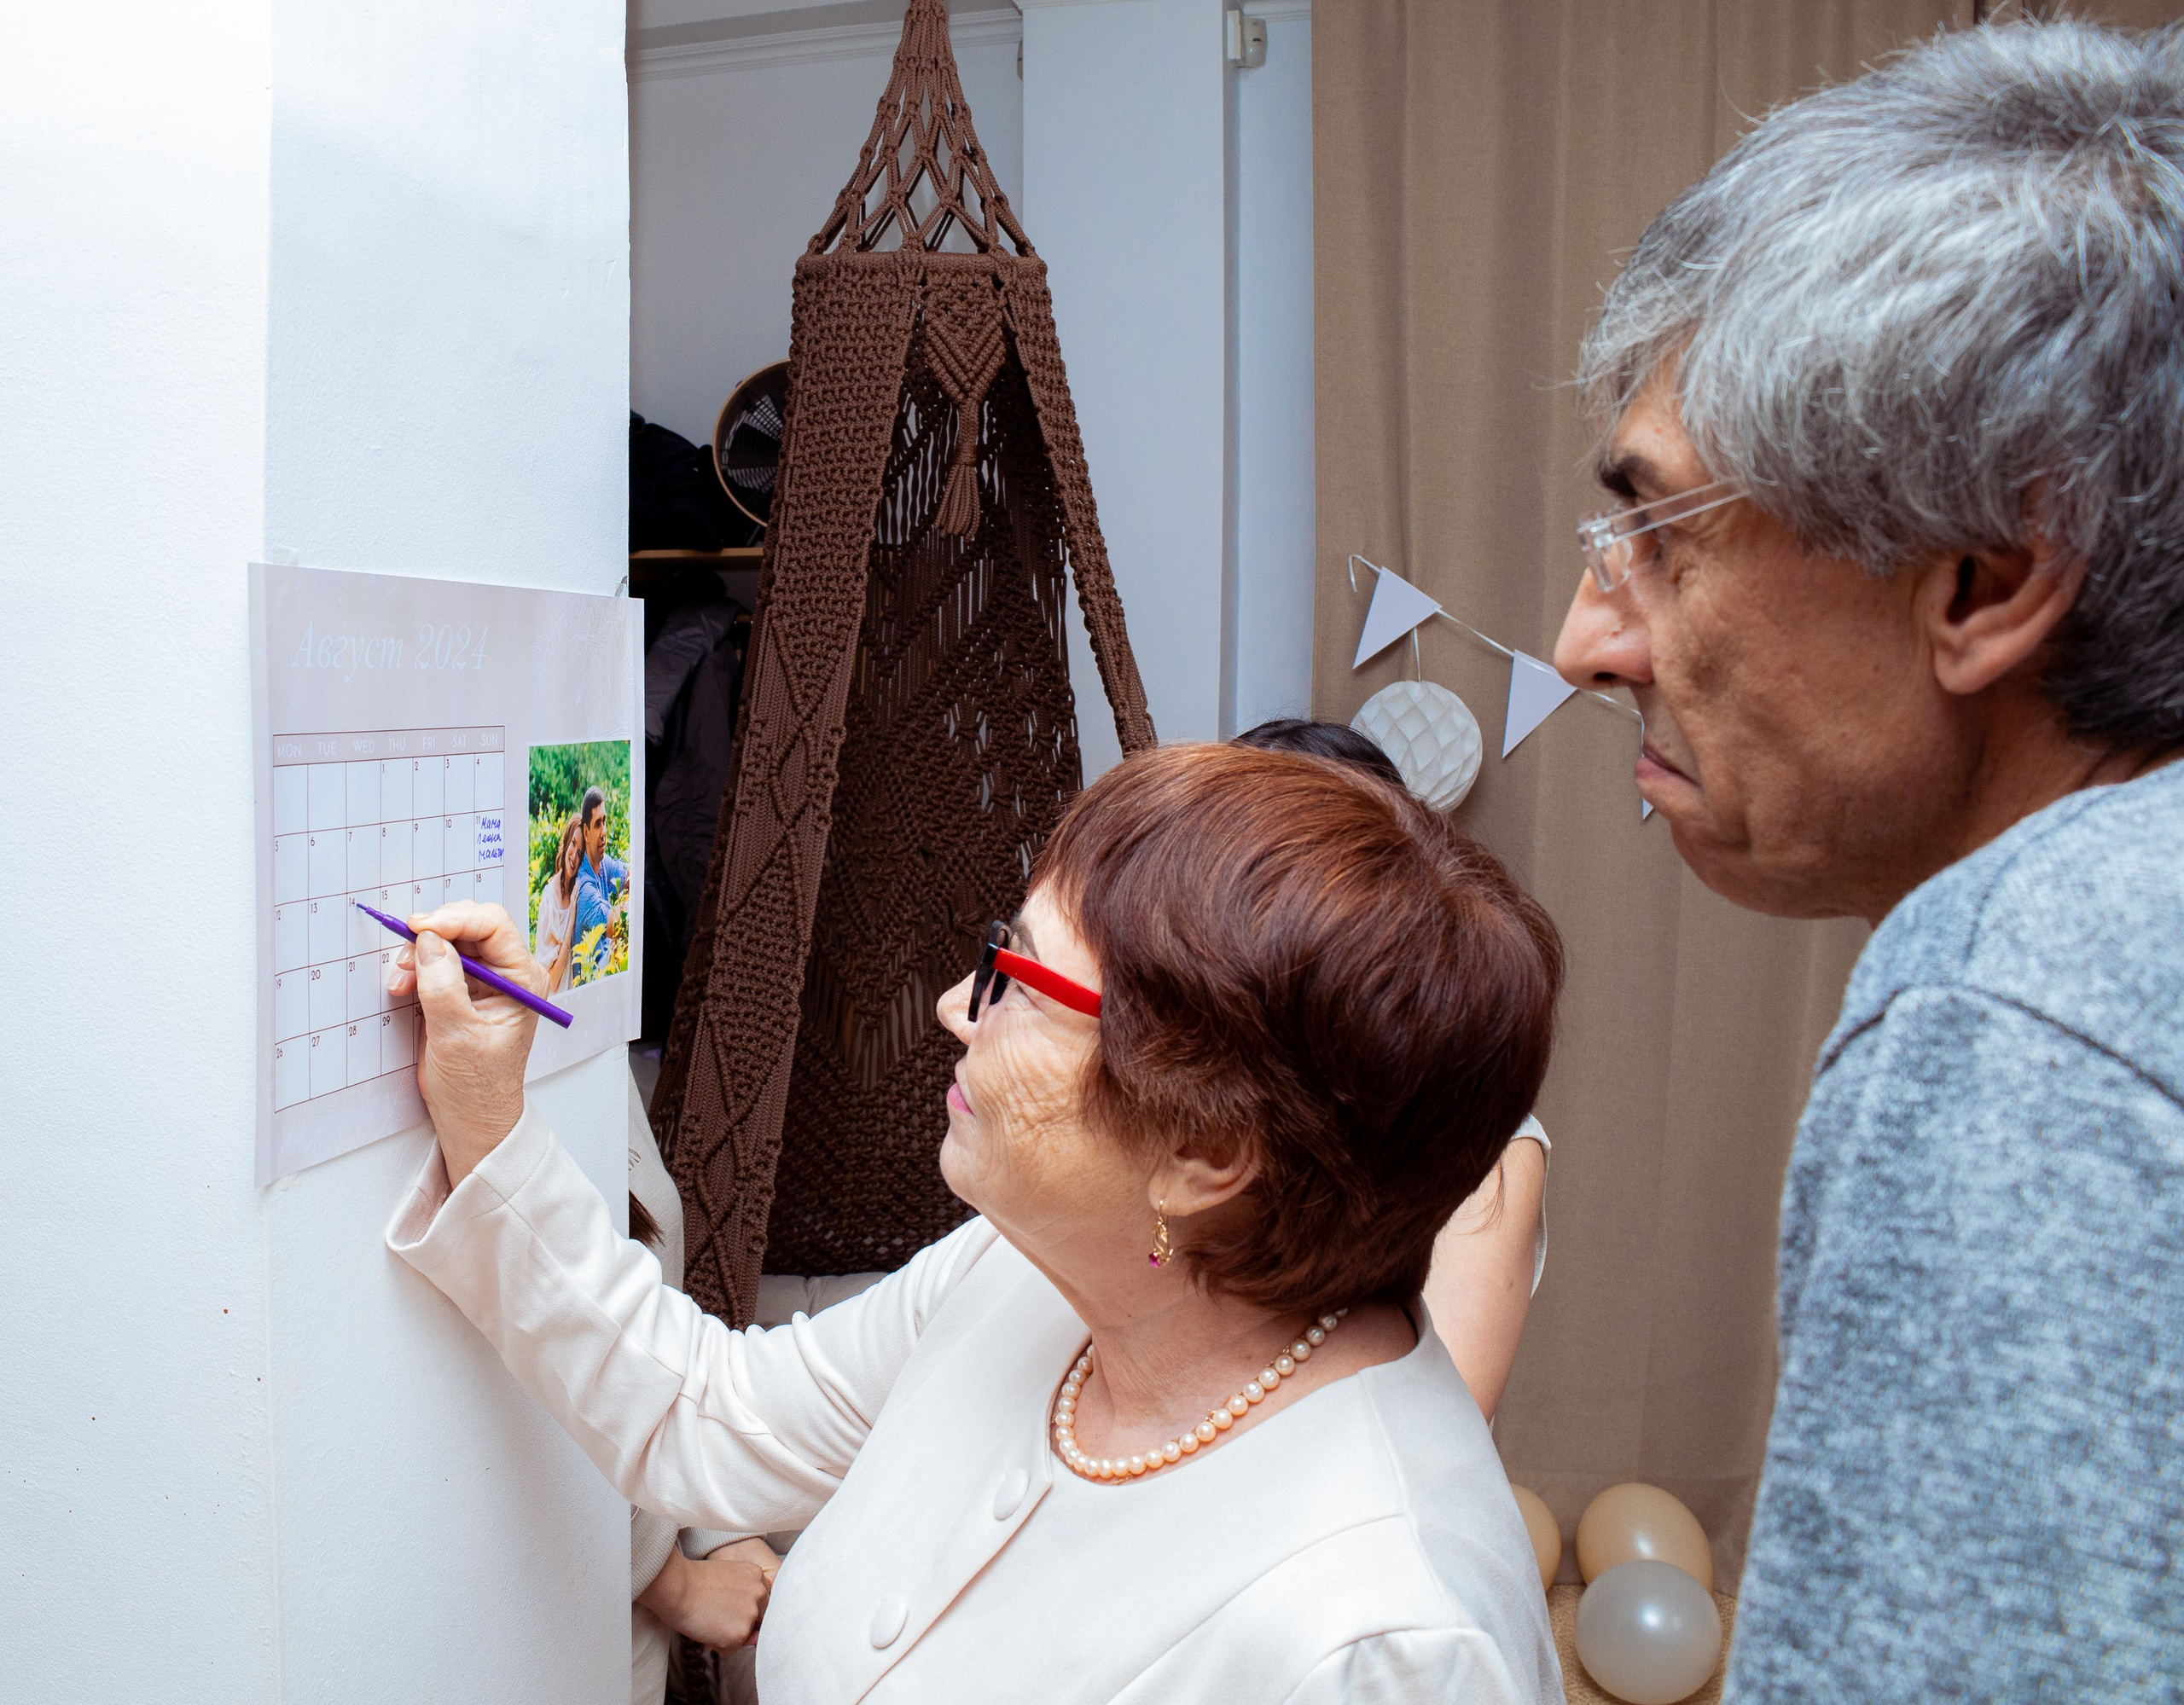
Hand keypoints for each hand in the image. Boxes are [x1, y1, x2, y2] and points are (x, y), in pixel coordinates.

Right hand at [385, 901, 543, 1186]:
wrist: (471, 1118)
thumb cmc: (476, 1086)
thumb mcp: (456, 1035)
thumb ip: (442, 985)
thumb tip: (429, 941)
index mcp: (522, 980)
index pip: (493, 925)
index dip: (454, 919)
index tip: (419, 928)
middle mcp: (508, 975)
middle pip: (470, 927)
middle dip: (434, 936)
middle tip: (405, 957)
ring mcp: (486, 982)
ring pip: (450, 943)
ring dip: (420, 954)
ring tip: (401, 981)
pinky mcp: (463, 992)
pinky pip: (439, 963)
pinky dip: (417, 968)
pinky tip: (403, 987)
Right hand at [637, 1539, 778, 1651]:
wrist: (676, 1587)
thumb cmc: (693, 1581)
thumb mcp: (726, 1579)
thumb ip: (744, 1598)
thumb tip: (754, 1637)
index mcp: (757, 1574)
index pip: (759, 1601)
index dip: (740, 1608)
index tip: (725, 1604)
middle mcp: (760, 1594)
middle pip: (756, 1620)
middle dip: (738, 1623)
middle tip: (715, 1613)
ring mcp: (751, 1614)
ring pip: (743, 1636)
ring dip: (727, 1635)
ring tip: (708, 1619)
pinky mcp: (740, 1634)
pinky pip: (730, 1649)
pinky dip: (717, 1646)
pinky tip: (705, 1629)